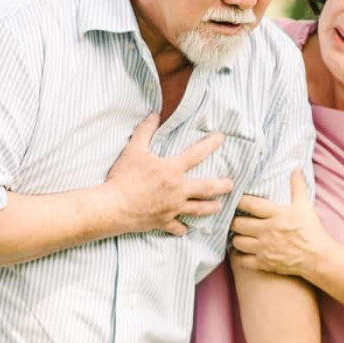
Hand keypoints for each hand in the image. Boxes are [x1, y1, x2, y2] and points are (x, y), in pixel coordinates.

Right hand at [104, 113, 234, 235]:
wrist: (113, 207)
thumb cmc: (123, 177)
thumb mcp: (133, 149)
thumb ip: (145, 130)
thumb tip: (154, 113)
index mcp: (172, 170)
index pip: (196, 154)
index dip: (210, 144)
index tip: (221, 138)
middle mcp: (178, 190)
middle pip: (207, 188)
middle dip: (222, 186)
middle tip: (231, 185)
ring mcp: (172, 208)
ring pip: (198, 210)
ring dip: (210, 208)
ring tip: (219, 207)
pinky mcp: (163, 222)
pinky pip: (177, 227)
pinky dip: (181, 228)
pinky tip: (185, 229)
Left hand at [231, 170, 326, 276]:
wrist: (318, 257)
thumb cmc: (311, 230)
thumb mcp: (305, 206)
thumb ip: (297, 186)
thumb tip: (295, 167)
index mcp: (276, 214)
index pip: (250, 204)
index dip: (238, 200)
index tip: (233, 198)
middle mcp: (267, 230)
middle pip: (238, 224)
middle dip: (233, 220)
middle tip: (233, 219)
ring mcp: (264, 248)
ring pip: (237, 242)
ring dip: (235, 238)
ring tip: (238, 234)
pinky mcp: (264, 263)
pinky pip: (242, 260)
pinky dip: (239, 256)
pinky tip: (243, 251)